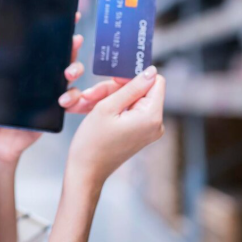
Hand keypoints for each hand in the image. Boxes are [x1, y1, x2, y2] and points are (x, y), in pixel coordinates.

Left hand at [0, 11, 123, 167]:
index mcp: (21, 66)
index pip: (40, 43)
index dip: (56, 28)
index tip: (69, 14)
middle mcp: (37, 76)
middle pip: (61, 55)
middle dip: (72, 45)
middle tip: (74, 40)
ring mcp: (48, 92)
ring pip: (70, 75)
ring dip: (75, 69)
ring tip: (68, 73)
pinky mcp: (54, 110)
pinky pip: (71, 100)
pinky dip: (73, 97)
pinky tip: (64, 99)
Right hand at [66, 66, 165, 188]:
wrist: (85, 171)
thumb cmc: (92, 142)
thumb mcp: (108, 107)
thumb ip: (131, 87)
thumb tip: (151, 70)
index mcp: (152, 116)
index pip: (155, 81)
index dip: (134, 76)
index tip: (113, 79)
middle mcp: (156, 124)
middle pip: (142, 90)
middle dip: (116, 88)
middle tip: (92, 94)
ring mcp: (149, 130)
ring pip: (132, 99)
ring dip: (111, 97)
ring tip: (88, 103)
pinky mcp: (140, 133)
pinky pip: (130, 110)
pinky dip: (114, 107)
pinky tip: (96, 110)